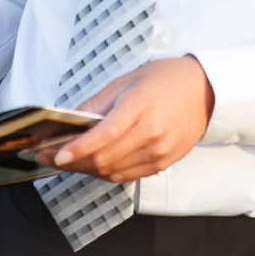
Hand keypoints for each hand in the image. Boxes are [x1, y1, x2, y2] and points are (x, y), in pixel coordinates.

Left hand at [41, 56, 214, 183]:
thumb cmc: (164, 80)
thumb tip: (68, 123)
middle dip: (73, 162)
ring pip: (113, 172)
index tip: (54, 155)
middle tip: (50, 157)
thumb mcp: (126, 81)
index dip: (77, 149)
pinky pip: (127, 176)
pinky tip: (94, 163)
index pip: (104, 135)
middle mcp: (151, 133)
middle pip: (104, 159)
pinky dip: (106, 172)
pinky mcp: (163, 163)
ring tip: (69, 161)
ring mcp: (159, 152)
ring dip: (86, 169)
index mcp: (140, 107)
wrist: (204, 91)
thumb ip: (96, 105)